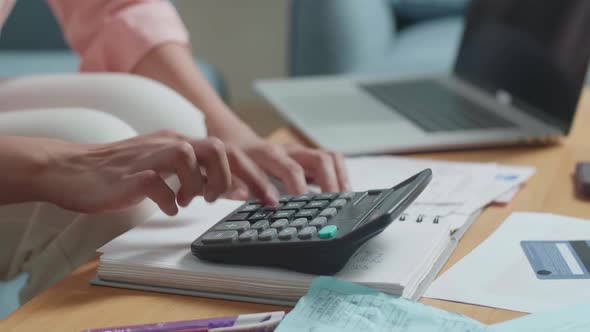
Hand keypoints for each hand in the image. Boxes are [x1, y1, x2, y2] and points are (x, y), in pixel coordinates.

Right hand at [37, 130, 233, 215]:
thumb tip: (231, 189)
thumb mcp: (164, 165)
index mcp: (178, 141)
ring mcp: (148, 157)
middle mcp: (168, 143)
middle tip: (234, 201)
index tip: (266, 197)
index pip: (226, 149)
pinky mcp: (130, 175)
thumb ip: (195, 172)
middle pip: (217, 148)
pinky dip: (169, 201)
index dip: (252, 173)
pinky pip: (158, 185)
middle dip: (234, 179)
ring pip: (190, 158)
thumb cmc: (120, 171)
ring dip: (198, 187)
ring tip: (188, 201)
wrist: (71, 168)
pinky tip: (167, 208)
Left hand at [220, 135, 349, 199]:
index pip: (289, 168)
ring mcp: (301, 152)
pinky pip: (332, 161)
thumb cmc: (235, 163)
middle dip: (329, 184)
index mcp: (267, 154)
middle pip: (319, 159)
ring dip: (339, 180)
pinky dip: (340, 177)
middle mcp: (288, 151)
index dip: (299, 188)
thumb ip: (236, 186)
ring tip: (343, 201)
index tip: (302, 207)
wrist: (237, 143)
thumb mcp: (230, 173)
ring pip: (330, 158)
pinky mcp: (309, 157)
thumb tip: (243, 197)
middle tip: (332, 207)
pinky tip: (341, 194)